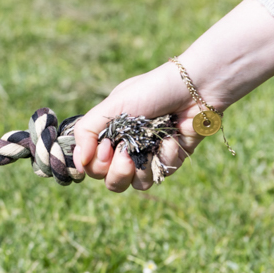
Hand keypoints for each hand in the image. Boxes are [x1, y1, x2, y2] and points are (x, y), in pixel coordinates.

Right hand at [72, 63, 205, 191]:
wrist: (194, 88)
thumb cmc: (151, 91)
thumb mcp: (111, 106)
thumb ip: (86, 131)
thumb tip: (79, 162)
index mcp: (108, 134)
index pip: (90, 165)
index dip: (94, 164)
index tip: (105, 148)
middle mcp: (125, 148)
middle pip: (109, 181)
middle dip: (116, 171)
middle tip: (124, 153)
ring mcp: (148, 156)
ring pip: (135, 184)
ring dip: (140, 169)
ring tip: (149, 147)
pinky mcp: (170, 160)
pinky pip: (161, 175)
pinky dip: (165, 157)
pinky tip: (171, 138)